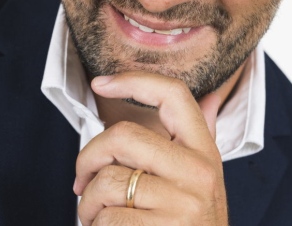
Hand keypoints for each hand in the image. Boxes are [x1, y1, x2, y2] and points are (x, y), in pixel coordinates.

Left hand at [73, 72, 227, 224]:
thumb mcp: (201, 183)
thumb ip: (199, 141)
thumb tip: (211, 97)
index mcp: (205, 152)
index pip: (173, 94)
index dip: (134, 80)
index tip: (100, 82)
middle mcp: (199, 173)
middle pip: (122, 135)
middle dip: (88, 156)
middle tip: (81, 179)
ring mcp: (183, 205)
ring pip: (107, 180)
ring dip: (86, 201)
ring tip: (95, 215)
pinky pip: (106, 218)